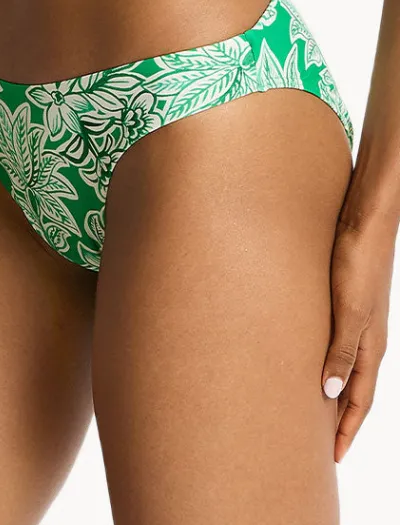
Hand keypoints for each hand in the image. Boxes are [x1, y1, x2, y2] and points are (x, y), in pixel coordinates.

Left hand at [322, 210, 396, 462]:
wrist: (364, 219)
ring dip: (329, 389)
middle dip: (339, 417)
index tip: (332, 457)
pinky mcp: (342, 300)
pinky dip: (322, 359)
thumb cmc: (359, 262)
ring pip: (342, 365)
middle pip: (353, 388)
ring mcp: (355, 318)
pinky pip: (333, 341)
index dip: (347, 429)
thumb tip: (329, 394)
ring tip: (308, 408)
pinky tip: (304, 357)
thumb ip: (341, 351)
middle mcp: (366, 337)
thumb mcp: (349, 310)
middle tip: (319, 443)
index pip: (360, 400)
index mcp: (372, 346)